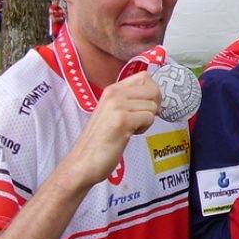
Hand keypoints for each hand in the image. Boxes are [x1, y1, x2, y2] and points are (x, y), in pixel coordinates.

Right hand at [66, 71, 160, 186]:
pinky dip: (144, 129)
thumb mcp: (113, 112)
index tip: (145, 106)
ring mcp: (117, 106)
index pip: (145, 77)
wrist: (83, 162)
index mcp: (112, 90)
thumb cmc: (101, 141)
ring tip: (129, 129)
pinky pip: (149, 118)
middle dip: (154, 107)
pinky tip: (128, 134)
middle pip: (154, 89)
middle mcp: (114, 93)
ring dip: (146, 121)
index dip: (152, 92)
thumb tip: (155, 95)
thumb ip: (130, 100)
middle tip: (140, 120)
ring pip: (153, 106)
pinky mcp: (122, 120)